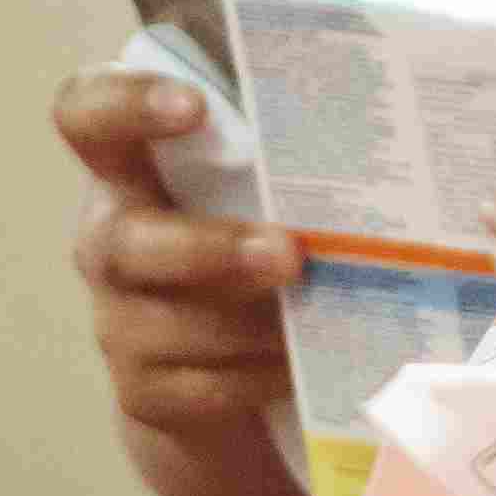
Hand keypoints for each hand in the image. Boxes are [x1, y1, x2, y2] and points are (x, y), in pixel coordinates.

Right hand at [50, 64, 316, 495]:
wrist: (215, 366)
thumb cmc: (250, 240)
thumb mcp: (256, 190)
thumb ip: (288, 151)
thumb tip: (409, 108)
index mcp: (128, 169)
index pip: (86, 113)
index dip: (126, 103)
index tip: (194, 106)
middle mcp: (109, 240)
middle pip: (125, 241)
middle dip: (210, 250)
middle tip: (289, 252)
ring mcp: (119, 321)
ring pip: (170, 326)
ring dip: (250, 323)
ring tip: (318, 313)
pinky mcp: (146, 393)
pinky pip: (201, 388)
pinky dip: (258, 374)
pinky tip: (301, 362)